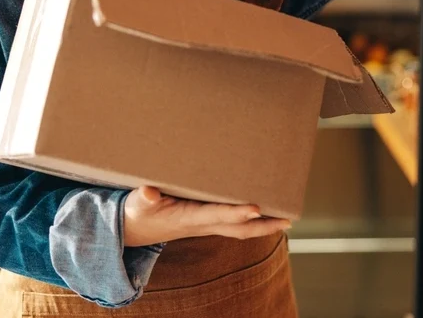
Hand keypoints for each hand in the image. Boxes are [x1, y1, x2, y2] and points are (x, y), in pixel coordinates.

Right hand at [123, 186, 291, 246]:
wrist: (134, 229)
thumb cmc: (138, 212)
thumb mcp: (137, 204)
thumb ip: (143, 198)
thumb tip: (148, 192)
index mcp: (188, 218)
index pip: (217, 216)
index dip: (236, 213)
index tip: (255, 208)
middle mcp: (202, 223)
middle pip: (239, 228)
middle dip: (264, 225)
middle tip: (288, 219)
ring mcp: (206, 223)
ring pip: (240, 227)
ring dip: (263, 224)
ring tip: (286, 216)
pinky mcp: (205, 219)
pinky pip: (233, 222)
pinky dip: (251, 219)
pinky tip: (263, 210)